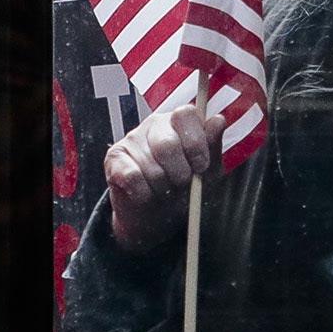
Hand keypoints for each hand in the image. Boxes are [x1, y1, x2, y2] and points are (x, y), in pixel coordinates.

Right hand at [104, 103, 227, 251]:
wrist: (158, 218)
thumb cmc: (186, 188)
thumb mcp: (208, 170)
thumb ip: (213, 145)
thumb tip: (219, 121)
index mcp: (179, 122)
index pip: (186, 114)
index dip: (195, 142)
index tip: (200, 166)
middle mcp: (155, 125)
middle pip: (167, 144)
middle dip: (179, 174)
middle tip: (181, 184)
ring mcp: (132, 139)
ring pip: (151, 166)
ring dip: (163, 188)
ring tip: (164, 190)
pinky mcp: (114, 158)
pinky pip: (132, 178)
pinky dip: (144, 194)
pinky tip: (146, 194)